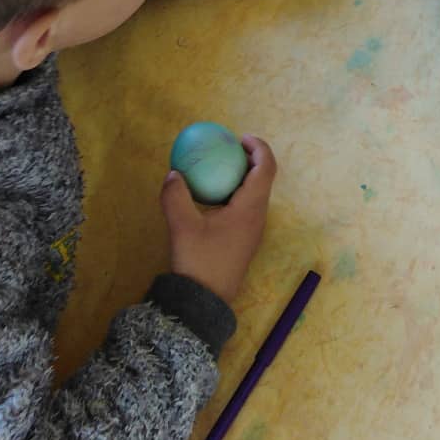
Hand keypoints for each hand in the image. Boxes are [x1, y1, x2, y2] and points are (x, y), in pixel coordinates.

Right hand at [161, 135, 275, 305]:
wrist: (205, 302)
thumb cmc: (199, 262)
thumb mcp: (182, 227)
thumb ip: (175, 197)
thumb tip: (173, 173)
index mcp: (250, 207)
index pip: (266, 168)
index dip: (258, 147)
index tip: (240, 137)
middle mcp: (258, 215)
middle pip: (264, 177)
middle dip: (250, 157)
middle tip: (227, 148)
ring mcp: (253, 228)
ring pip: (256, 192)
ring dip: (243, 175)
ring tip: (219, 167)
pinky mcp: (245, 238)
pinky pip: (247, 205)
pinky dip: (236, 191)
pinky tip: (213, 196)